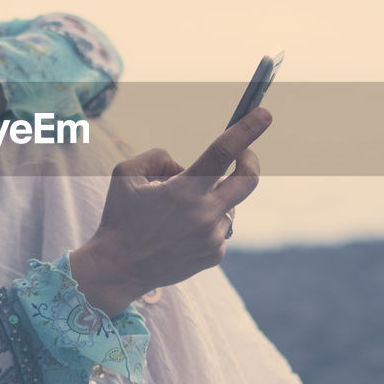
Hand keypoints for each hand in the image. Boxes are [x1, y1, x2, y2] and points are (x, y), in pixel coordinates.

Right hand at [69, 108, 270, 314]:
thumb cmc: (119, 217)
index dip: (247, 130)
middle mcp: (204, 213)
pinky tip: (180, 233)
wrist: (118, 269)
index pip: (223, 152)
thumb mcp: (125, 174)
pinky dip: (205, 222)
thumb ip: (158, 157)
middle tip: (242, 154)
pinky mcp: (215, 254)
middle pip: (248, 179)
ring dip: (212, 198)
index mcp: (184, 190)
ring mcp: (213, 237)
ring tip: (178, 213)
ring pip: (228, 204)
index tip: (265, 113)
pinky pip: (220, 227)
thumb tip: (186, 166)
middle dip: (250, 160)